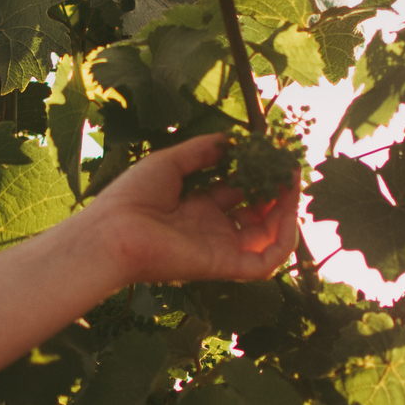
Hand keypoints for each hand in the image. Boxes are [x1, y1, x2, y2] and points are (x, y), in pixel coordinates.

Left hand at [84, 133, 302, 285]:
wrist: (112, 231)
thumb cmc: (131, 197)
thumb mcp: (170, 163)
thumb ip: (202, 151)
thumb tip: (230, 139)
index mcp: (196, 208)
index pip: (237, 194)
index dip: (256, 176)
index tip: (271, 155)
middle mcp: (212, 230)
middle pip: (256, 215)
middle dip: (276, 193)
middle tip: (289, 169)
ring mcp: (220, 249)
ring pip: (267, 238)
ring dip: (285, 213)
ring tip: (292, 185)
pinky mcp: (224, 266)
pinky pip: (265, 262)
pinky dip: (283, 241)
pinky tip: (288, 212)